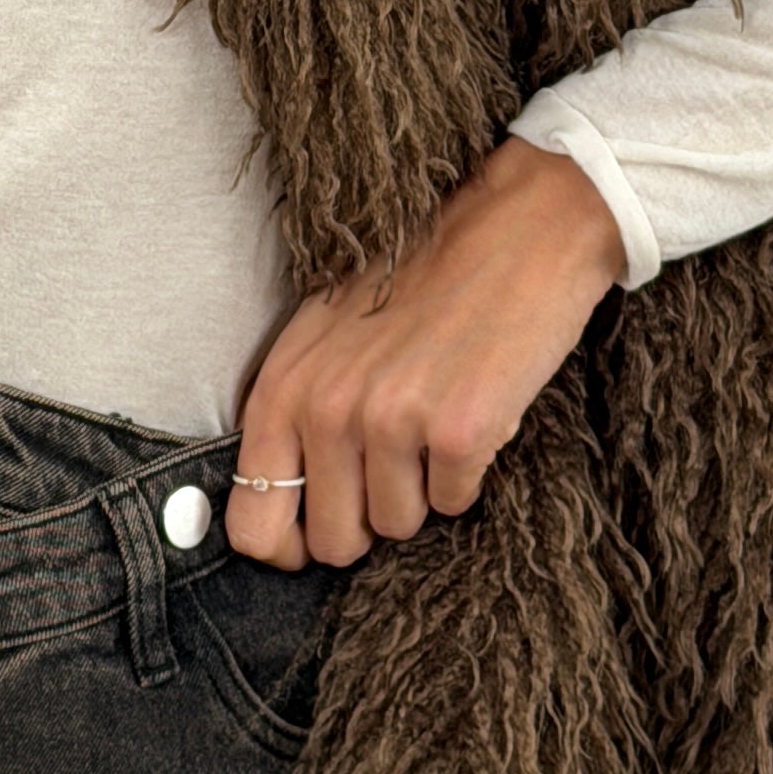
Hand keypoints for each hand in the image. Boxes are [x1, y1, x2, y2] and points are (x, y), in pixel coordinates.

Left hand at [226, 134, 625, 570]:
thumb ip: (296, 415)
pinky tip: (473, 411)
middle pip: (334, 544)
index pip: (252, 526)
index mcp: (284, 385)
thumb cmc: (421, 280)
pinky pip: (454, 503)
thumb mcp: (327, 335)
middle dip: (368, 518)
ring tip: (436, 418)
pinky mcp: (460, 432)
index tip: (319, 533)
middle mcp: (328, 407)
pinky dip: (468, 473)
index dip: (287, 548)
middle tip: (397, 460)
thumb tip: (283, 518)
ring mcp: (392, 421)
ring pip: (400, 526)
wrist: (520, 226)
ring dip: (423, 488)